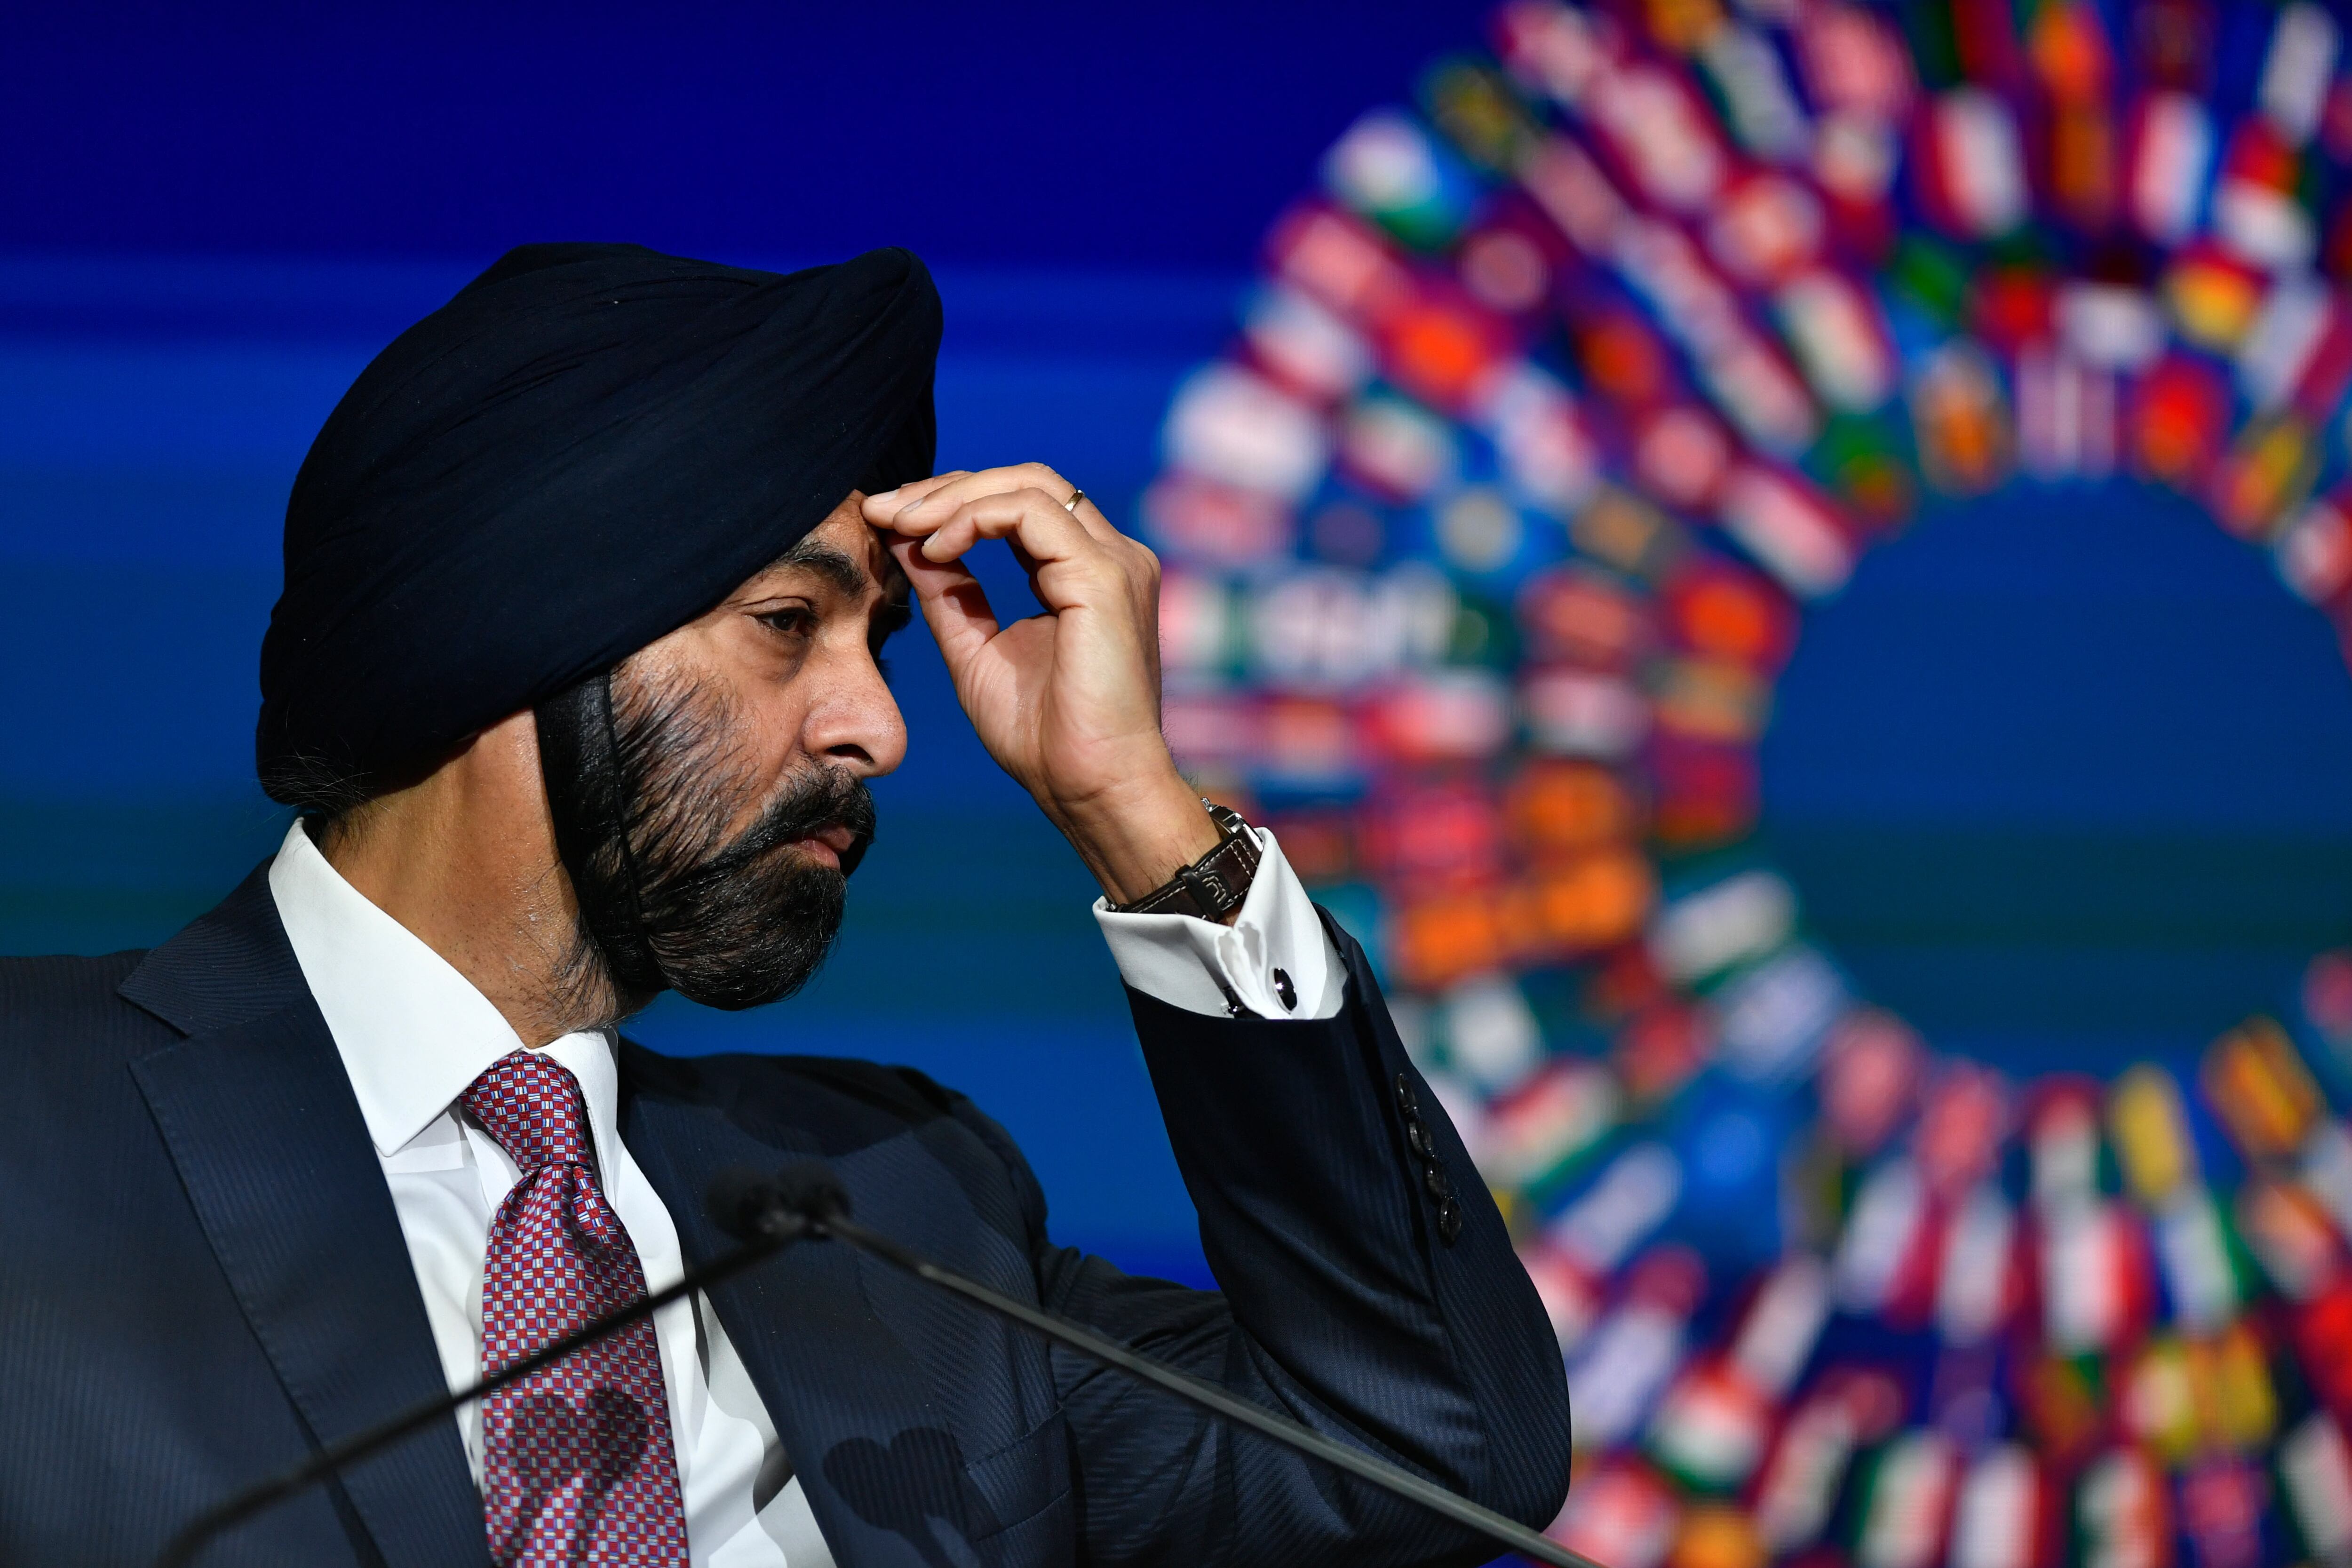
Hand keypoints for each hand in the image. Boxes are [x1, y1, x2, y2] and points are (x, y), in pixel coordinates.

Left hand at [863, 465, 1223, 908]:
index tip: (887, 520)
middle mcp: (1109, 557)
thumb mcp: (975, 649)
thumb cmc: (1044, 738)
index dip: (951, 501)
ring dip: (954, 498)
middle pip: (1025, 480)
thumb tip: (903, 537)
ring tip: (901, 525)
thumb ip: (948, 592)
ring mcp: (1114, 562)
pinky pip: (1032, 513)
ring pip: (1029, 485)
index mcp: (1084, 573)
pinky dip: (975, 518)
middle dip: (946, 488)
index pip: (1019, 505)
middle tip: (883, 509)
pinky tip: (936, 546)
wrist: (1089, 788)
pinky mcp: (1104, 577)